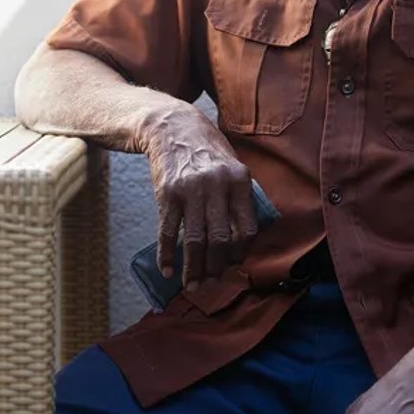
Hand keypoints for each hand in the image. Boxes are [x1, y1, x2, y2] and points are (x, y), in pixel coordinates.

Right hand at [142, 102, 258, 289]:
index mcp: (239, 180)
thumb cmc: (206, 149)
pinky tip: (169, 271)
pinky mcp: (167, 194)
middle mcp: (216, 186)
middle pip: (220, 239)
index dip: (242, 252)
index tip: (234, 263)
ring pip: (194, 241)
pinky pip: (168, 233)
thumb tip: (245, 235)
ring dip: (193, 269)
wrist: (171, 126)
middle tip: (213, 282)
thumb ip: (241, 195)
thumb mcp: (232, 164)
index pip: (247, 228)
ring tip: (193, 286)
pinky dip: (168, 255)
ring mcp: (190, 191)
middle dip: (217, 267)